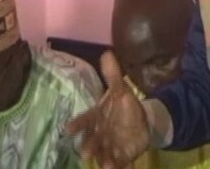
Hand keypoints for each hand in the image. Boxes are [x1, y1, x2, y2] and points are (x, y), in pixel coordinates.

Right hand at [66, 51, 148, 168]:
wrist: (141, 122)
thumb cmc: (123, 107)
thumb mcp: (120, 89)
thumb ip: (113, 75)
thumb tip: (107, 52)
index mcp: (96, 118)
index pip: (84, 121)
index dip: (77, 125)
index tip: (68, 129)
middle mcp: (99, 134)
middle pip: (91, 140)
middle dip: (88, 146)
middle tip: (85, 152)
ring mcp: (109, 146)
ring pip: (103, 154)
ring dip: (102, 159)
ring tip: (104, 164)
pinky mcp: (122, 155)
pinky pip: (118, 162)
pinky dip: (116, 165)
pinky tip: (115, 167)